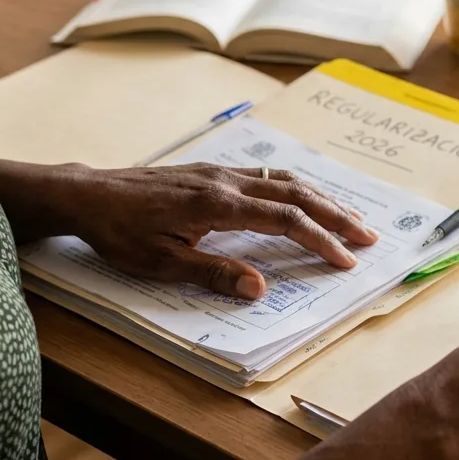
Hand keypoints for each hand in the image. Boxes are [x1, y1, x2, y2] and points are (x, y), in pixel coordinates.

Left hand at [67, 164, 379, 299]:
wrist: (90, 195)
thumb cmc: (121, 233)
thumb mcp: (162, 263)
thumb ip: (214, 273)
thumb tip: (260, 289)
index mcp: (219, 205)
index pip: (285, 221)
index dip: (320, 240)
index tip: (346, 259)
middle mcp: (227, 181)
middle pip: (296, 194)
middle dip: (336, 215)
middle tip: (368, 236)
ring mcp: (221, 171)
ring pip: (285, 180)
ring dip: (321, 199)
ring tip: (347, 218)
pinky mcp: (213, 170)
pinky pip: (267, 175)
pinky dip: (296, 188)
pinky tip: (303, 198)